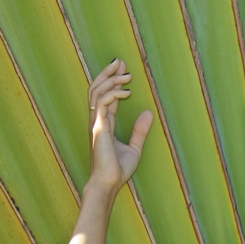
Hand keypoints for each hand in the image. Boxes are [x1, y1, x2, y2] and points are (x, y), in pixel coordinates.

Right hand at [87, 59, 153, 193]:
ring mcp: (96, 123)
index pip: (106, 96)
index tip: (123, 69)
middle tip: (120, 61)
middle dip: (107, 73)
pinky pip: (102, 103)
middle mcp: (98, 120)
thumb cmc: (117, 169)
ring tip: (126, 74)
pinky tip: (126, 92)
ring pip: (97, 92)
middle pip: (96, 89)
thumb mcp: (134, 148)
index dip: (113, 82)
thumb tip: (148, 113)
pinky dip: (113, 94)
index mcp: (104, 124)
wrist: (109, 183)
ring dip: (111, 80)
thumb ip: (140, 131)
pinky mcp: (98, 127)